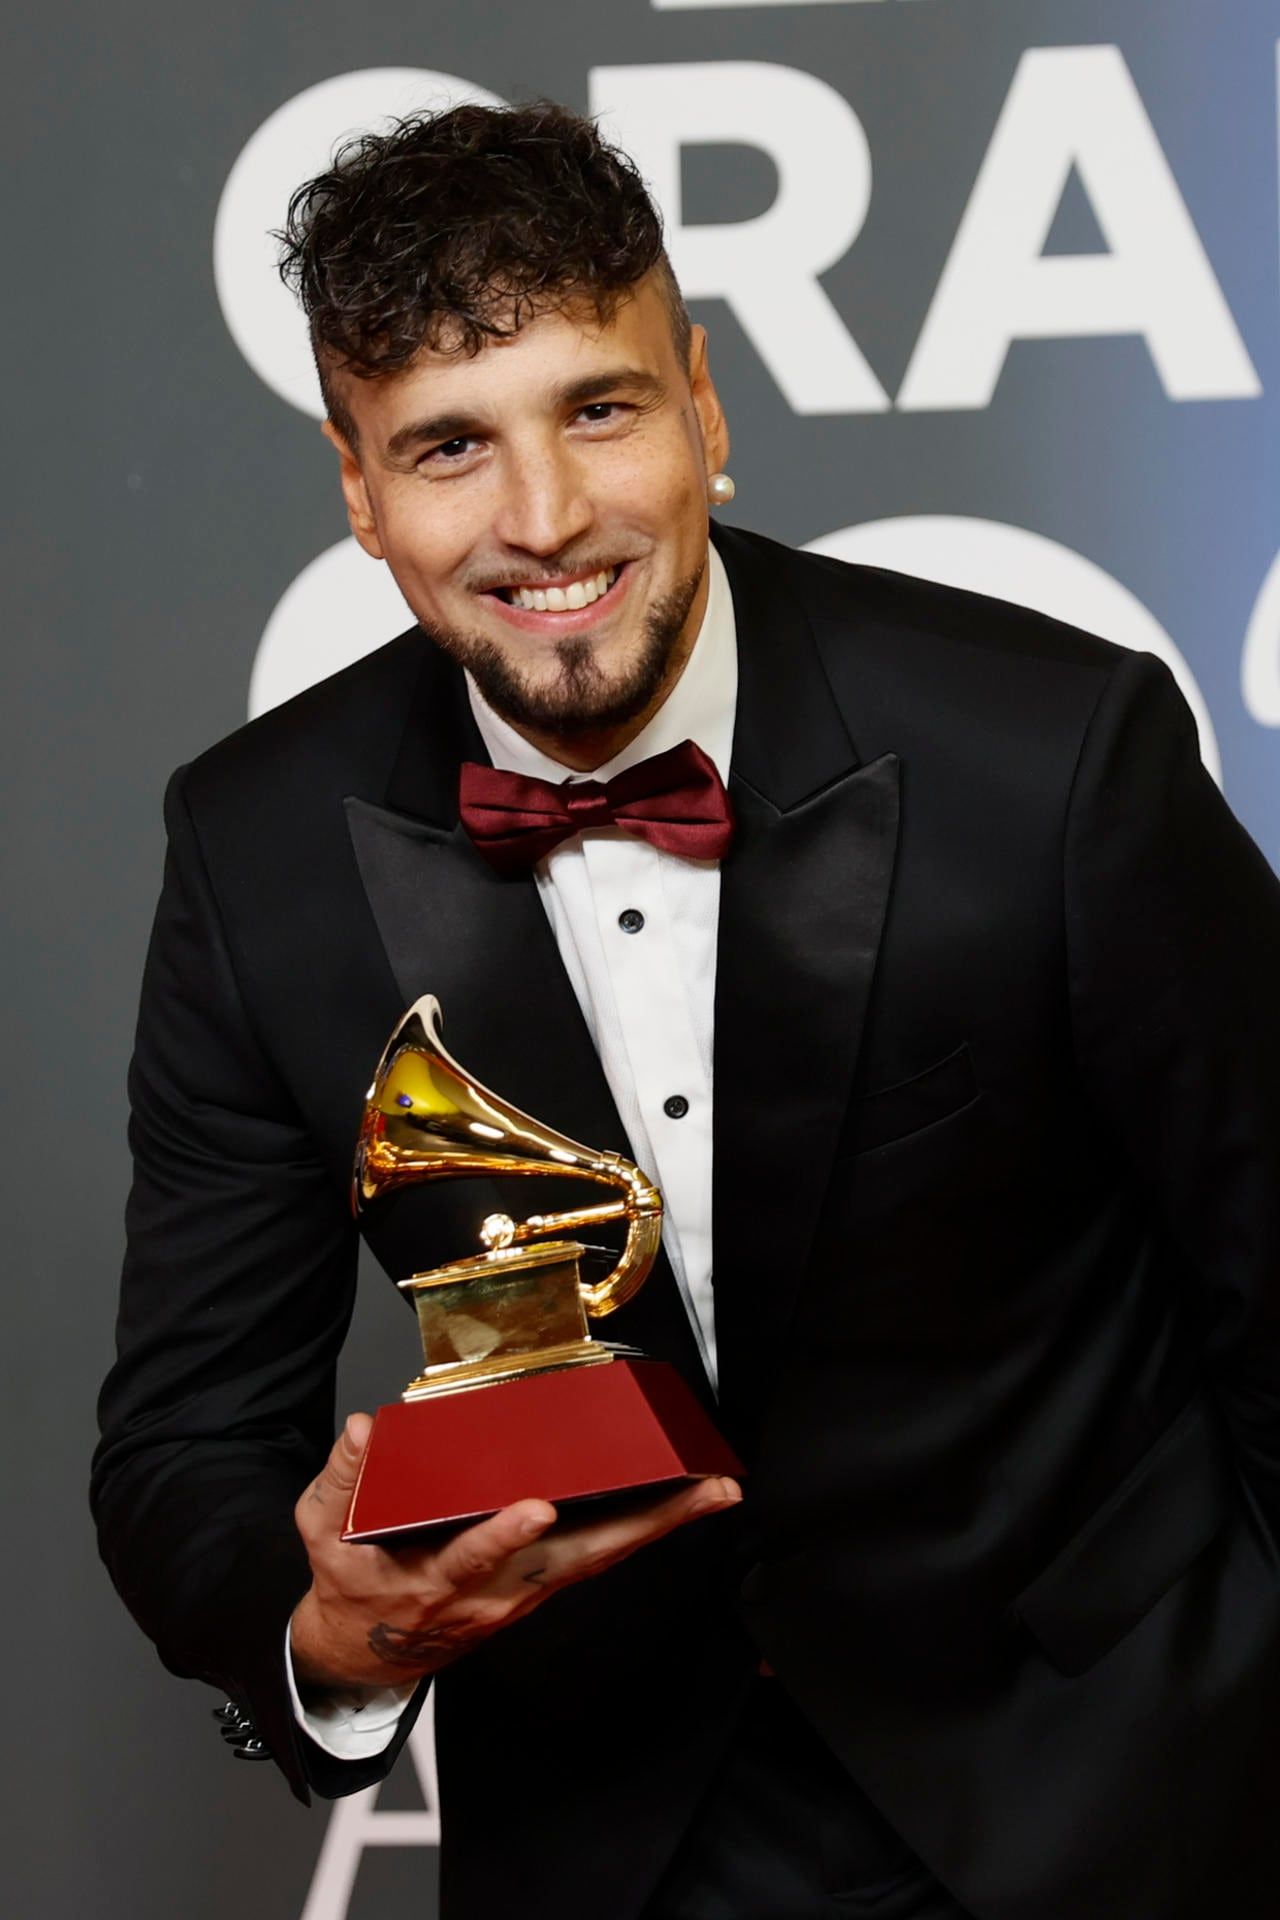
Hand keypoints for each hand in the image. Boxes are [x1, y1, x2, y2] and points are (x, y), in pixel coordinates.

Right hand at [290, 1412, 741, 1690]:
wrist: (366, 1648)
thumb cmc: (350, 1579)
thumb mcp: (324, 1533)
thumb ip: (341, 1480)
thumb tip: (363, 1429)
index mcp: (433, 1578)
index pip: (472, 1558)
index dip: (502, 1538)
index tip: (533, 1509)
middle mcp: (492, 1592)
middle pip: (575, 1561)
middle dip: (642, 1528)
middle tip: (700, 1494)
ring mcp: (523, 1594)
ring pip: (598, 1559)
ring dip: (659, 1526)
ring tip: (711, 1490)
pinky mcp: (540, 1586)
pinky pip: (597, 1558)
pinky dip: (641, 1530)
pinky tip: (679, 1502)